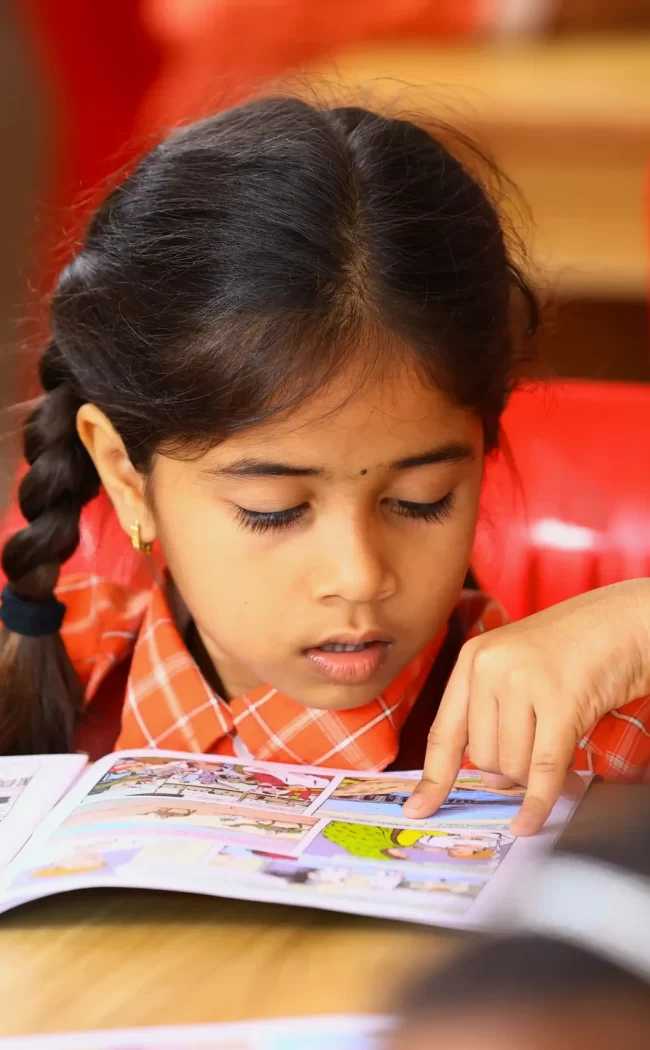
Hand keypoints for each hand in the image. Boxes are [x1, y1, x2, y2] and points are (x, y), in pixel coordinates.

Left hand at [403, 579, 649, 834]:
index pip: (444, 731)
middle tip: (539, 748)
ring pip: (511, 767)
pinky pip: (541, 770)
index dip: (433, 778)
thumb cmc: (576, 649)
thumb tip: (490, 782)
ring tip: (557, 741)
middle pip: (482, 758)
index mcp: (473, 658)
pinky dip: (536, 803)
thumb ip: (496, 720)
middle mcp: (489, 667)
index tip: (418, 810)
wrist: (625, 621)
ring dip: (533, 773)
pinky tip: (529, 824)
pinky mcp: (560, 702)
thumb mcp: (521, 672)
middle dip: (509, 769)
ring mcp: (522, 682)